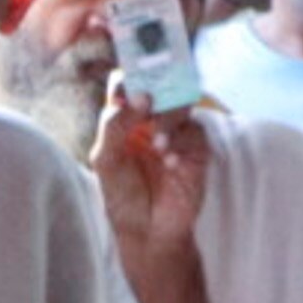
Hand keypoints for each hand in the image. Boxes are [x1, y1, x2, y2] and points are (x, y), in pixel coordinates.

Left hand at [89, 93, 212, 264]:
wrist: (147, 229)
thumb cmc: (121, 194)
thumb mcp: (106, 157)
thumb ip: (117, 124)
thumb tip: (144, 96)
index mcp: (124, 118)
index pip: (128, 84)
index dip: (131, 74)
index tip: (133, 76)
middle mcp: (150, 121)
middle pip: (160, 86)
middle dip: (157, 89)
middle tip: (150, 99)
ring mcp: (175, 134)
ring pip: (181, 105)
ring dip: (168, 119)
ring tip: (158, 145)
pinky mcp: (196, 151)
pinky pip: (196, 134)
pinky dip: (182, 144)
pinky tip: (170, 162)